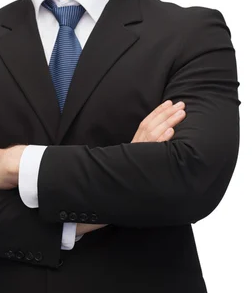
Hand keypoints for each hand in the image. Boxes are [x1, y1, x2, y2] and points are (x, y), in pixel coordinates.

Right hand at [76, 100, 185, 233]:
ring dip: (168, 121)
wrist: (111, 190)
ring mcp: (138, 152)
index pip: (146, 122)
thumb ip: (146, 147)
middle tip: (181, 104)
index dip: (158, 111)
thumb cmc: (127, 174)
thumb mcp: (136, 157)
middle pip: (151, 124)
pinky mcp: (141, 161)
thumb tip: (164, 137)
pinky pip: (152, 148)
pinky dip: (161, 138)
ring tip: (181, 113)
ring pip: (153, 132)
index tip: (170, 103)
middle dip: (166, 113)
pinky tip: (171, 132)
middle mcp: (135, 145)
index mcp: (135, 142)